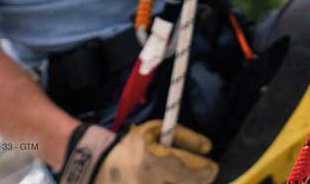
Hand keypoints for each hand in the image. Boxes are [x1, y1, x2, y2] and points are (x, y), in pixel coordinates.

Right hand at [58, 121, 217, 183]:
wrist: (97, 166)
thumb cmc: (131, 146)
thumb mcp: (155, 131)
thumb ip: (183, 136)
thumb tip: (208, 147)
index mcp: (151, 161)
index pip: (188, 171)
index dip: (206, 171)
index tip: (212, 168)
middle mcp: (147, 183)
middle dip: (198, 181)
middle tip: (203, 176)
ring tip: (182, 178)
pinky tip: (169, 181)